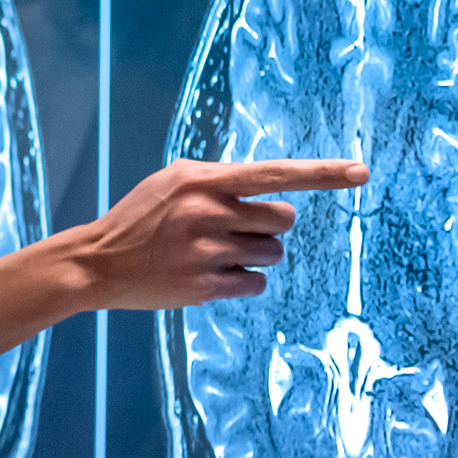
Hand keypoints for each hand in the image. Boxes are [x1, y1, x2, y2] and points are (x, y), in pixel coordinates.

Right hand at [0, 157, 367, 357]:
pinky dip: (242, 282)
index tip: (362, 171)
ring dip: (253, 256)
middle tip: (233, 231)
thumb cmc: (140, 218)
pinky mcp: (204, 286)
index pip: (274, 173)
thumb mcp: (172, 183)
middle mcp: (207, 211)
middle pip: (284, 220)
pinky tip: (209, 276)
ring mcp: (206, 250)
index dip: (322, 173)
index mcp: (201, 180)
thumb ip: (219, 181)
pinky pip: (255, 284)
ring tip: (212, 254)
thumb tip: (275, 189)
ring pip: (272, 253)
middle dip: (268, 227)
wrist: (95, 262)